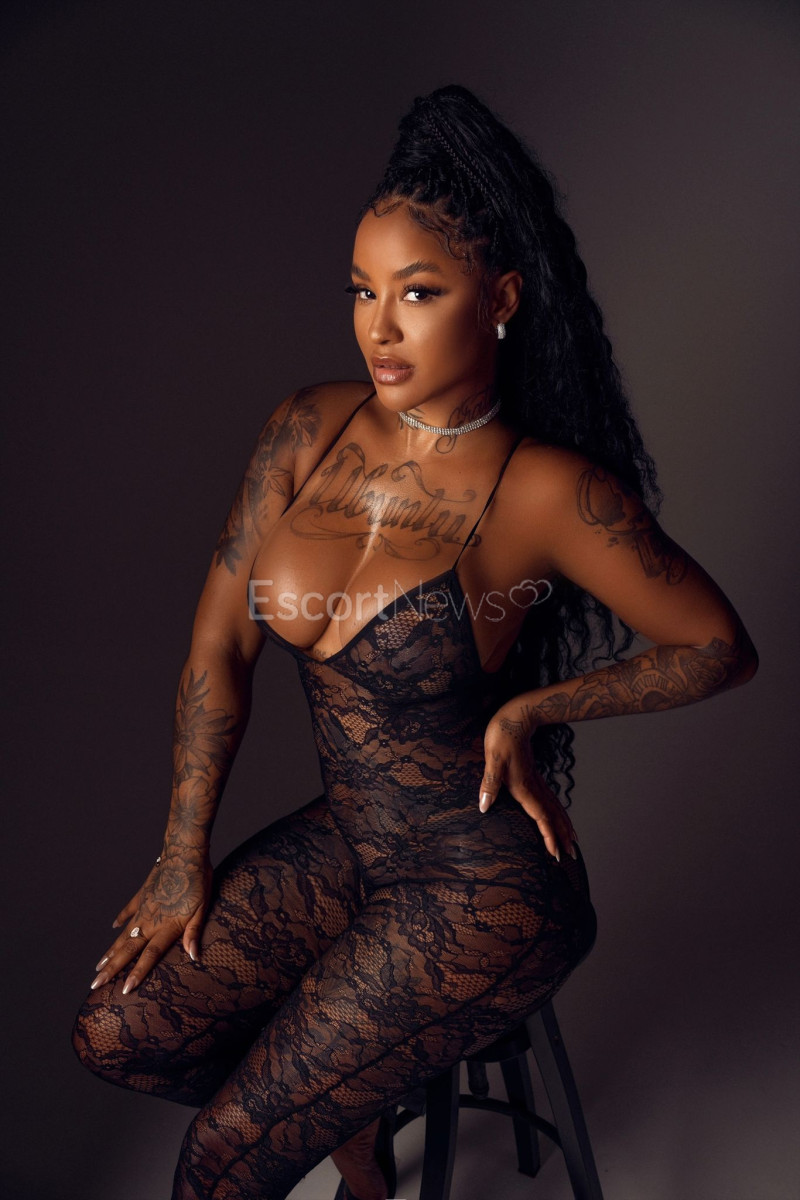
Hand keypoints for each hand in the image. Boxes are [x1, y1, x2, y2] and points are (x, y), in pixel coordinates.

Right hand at [90, 850, 212, 994]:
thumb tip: (193, 957)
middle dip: (112, 969)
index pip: (149, 955)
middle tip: (95, 984)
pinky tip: (114, 927)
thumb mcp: (202, 908)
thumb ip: (193, 933)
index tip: (123, 990)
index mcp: (166, 926)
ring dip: (111, 951)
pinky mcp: (143, 893)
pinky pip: (129, 909)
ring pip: (124, 933)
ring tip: (99, 966)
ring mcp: (144, 906)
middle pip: (128, 949)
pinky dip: (121, 919)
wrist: (184, 852)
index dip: (137, 973)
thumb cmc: (197, 881)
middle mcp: (151, 920)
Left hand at [479, 703, 577, 861]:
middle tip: (573, 857)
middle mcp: (534, 787)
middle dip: (563, 837)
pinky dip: (559, 812)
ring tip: (574, 842)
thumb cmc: (502, 736)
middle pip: (554, 816)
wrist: (517, 717)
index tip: (557, 855)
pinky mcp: (535, 776)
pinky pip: (551, 800)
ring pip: (556, 808)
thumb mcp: (492, 758)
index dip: (549, 836)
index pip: (541, 817)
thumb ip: (490, 783)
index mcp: (524, 787)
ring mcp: (536, 781)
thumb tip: (484, 806)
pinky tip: (560, 816)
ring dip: (565, 826)